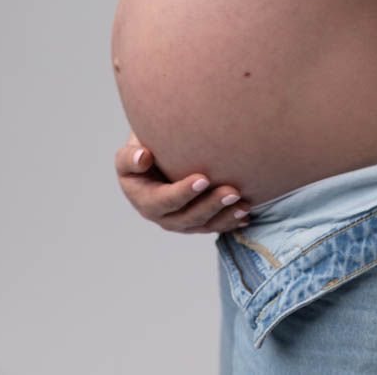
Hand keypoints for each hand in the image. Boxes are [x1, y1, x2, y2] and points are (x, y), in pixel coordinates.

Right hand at [114, 130, 250, 233]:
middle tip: (232, 191)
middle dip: (211, 206)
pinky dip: (230, 221)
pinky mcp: (196, 221)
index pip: (164, 200)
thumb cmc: (142, 151)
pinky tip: (247, 214)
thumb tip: (143, 158)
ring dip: (225, 217)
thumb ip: (130, 157)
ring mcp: (181, 222)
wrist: (154, 158)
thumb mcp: (129, 153)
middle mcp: (163, 216)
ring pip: (204, 225)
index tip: (203, 178)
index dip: (183, 192)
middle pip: (187, 217)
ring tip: (245, 205)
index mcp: (144, 200)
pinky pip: (214, 225)